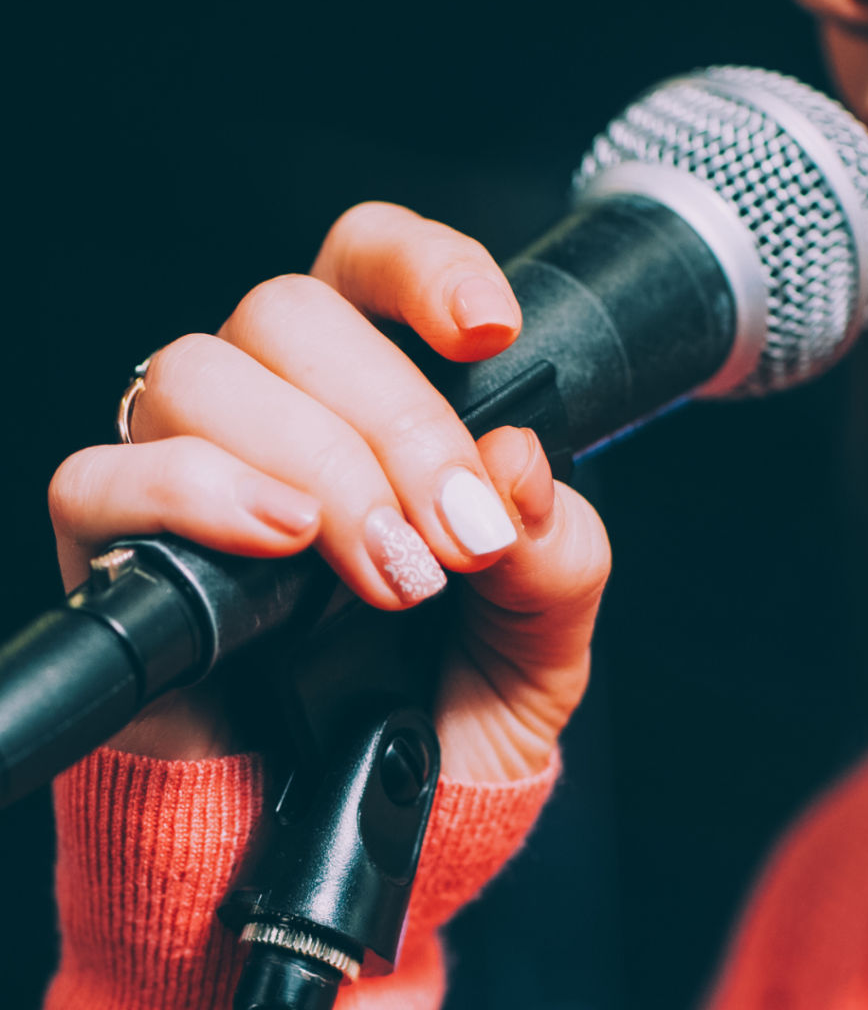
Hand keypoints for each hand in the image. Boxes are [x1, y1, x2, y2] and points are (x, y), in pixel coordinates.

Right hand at [48, 203, 610, 780]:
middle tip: (456, 537)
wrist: (375, 811)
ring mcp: (192, 468)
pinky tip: (276, 541)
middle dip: (395, 423)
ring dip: (315, 466)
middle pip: (290, 311)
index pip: (370, 263)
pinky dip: (194, 495)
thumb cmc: (449, 703)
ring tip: (385, 572)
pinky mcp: (120, 545)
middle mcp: (278, 411)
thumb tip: (517, 467)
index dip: (422, 267)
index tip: (487, 331)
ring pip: (201, 375)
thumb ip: (556, 553)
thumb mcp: (542, 633)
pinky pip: (104, 476)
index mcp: (378, 397)